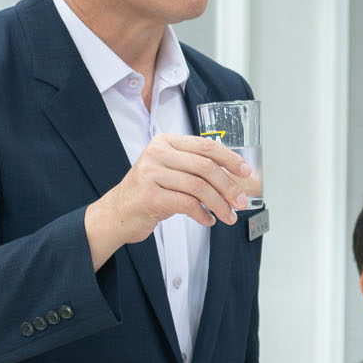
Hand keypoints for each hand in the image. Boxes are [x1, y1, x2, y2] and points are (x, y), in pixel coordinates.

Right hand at [86, 134, 253, 265]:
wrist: (117, 213)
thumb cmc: (149, 192)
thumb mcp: (170, 171)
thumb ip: (195, 168)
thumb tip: (234, 178)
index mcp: (166, 142)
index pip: (206, 145)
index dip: (230, 158)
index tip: (246, 172)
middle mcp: (157, 154)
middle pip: (205, 166)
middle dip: (228, 186)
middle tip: (241, 201)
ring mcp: (151, 174)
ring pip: (199, 187)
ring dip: (219, 204)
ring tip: (229, 216)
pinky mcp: (149, 196)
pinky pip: (187, 205)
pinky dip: (203, 215)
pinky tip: (208, 220)